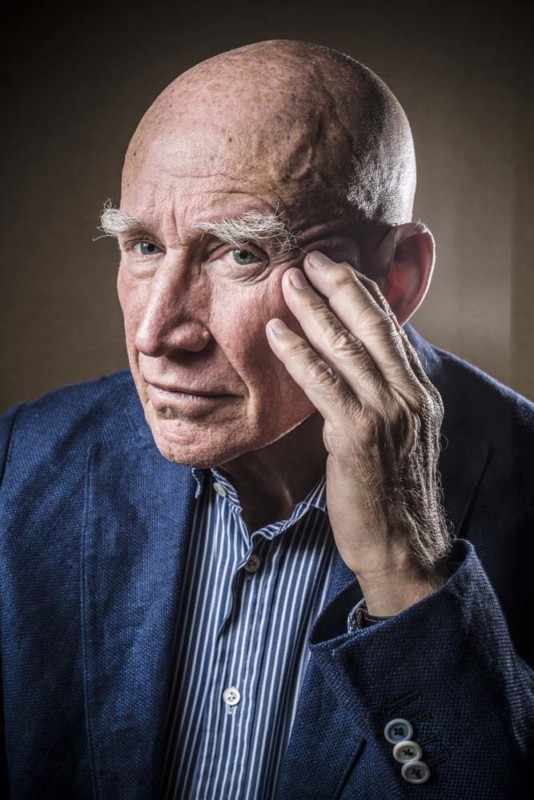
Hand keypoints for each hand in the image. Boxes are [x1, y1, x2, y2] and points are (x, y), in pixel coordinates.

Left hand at [266, 251, 451, 616]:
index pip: (391, 328)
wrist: (402, 546)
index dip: (363, 292)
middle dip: (340, 284)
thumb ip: (381, 400)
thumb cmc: (391, 494)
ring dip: (313, 308)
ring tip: (288, 280)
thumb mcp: (398, 439)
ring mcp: (387, 412)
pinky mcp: (358, 434)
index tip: (338, 267)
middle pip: (373, 324)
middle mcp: (409, 394)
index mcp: (419, 392)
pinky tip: (277, 331)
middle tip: (311, 256)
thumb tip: (352, 372)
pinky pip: (323, 382)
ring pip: (347, 345)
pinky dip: (298, 352)